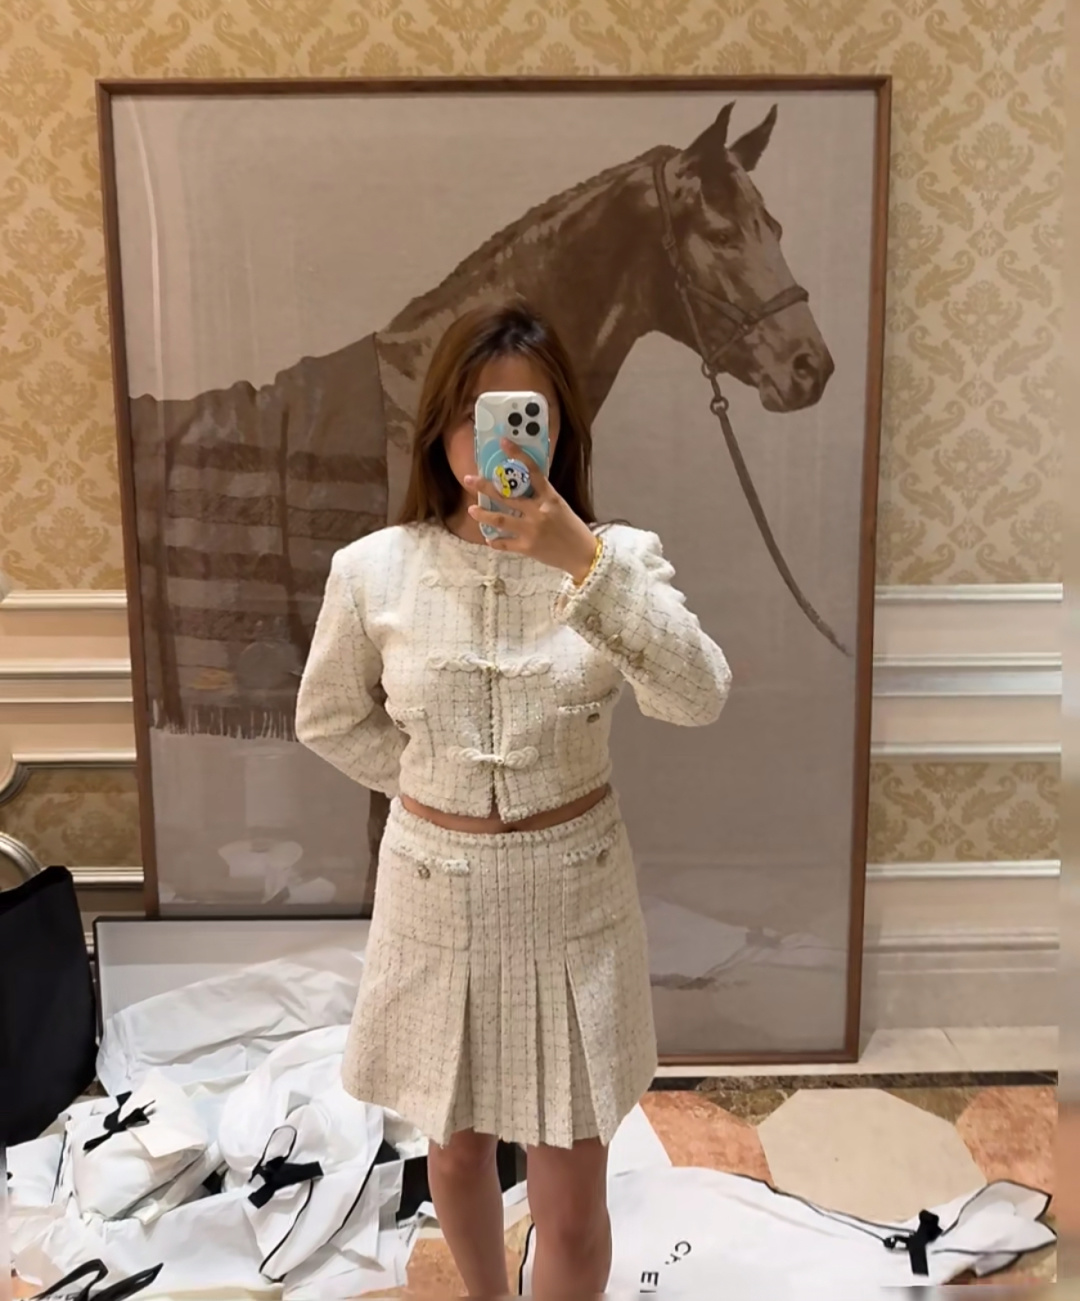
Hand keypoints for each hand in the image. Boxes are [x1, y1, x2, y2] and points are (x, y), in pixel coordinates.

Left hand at [465, 440, 598, 581]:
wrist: (583, 555)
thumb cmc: (572, 528)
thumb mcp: (560, 506)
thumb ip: (542, 496)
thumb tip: (522, 485)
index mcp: (550, 497)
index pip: (533, 471)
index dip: (518, 455)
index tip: (504, 442)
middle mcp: (538, 512)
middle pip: (506, 496)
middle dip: (484, 487)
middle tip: (468, 479)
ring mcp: (531, 530)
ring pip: (500, 520)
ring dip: (483, 514)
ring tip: (471, 510)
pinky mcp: (528, 548)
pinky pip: (505, 543)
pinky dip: (495, 541)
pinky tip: (488, 538)